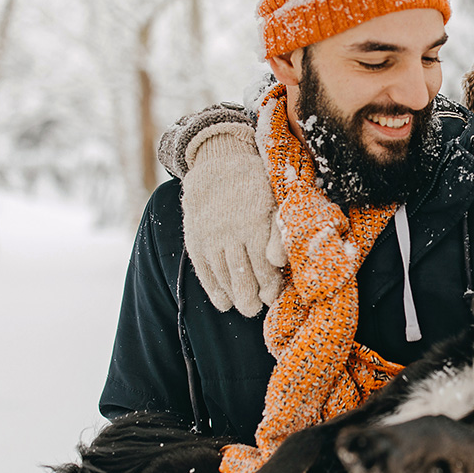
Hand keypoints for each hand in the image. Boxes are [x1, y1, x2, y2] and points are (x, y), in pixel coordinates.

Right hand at [181, 124, 285, 315]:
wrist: (218, 163)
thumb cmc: (256, 185)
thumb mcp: (274, 200)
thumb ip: (279, 230)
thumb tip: (278, 261)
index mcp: (254, 223)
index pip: (263, 265)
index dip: (269, 285)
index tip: (273, 297)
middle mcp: (230, 232)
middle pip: (242, 275)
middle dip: (251, 297)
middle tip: (256, 309)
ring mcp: (210, 237)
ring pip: (222, 275)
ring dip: (234, 295)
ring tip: (243, 307)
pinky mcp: (195, 239)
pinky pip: (204, 270)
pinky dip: (213, 289)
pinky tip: (222, 302)